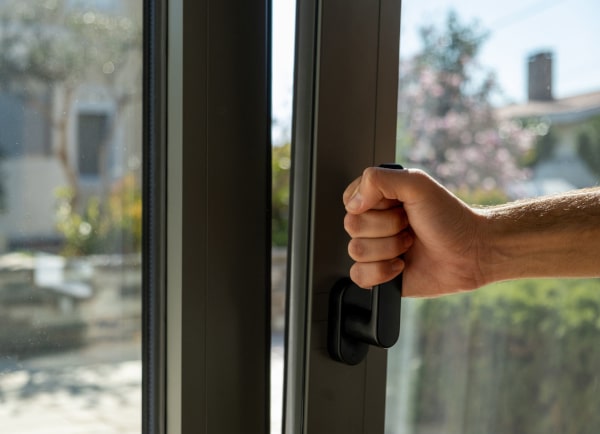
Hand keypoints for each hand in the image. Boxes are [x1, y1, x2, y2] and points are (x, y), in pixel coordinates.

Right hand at [343, 167, 485, 296]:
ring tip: (410, 244)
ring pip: (356, 251)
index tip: (398, 204)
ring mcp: (376, 249)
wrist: (471, 252)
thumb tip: (353, 203)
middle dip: (386, 227)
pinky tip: (401, 265)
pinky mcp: (379, 274)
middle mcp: (375, 223)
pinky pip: (358, 276)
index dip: (373, 205)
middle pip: (353, 226)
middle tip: (409, 225)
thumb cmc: (450, 218)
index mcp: (378, 199)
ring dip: (389, 248)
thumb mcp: (417, 184)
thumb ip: (378, 179)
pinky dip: (381, 272)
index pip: (350, 201)